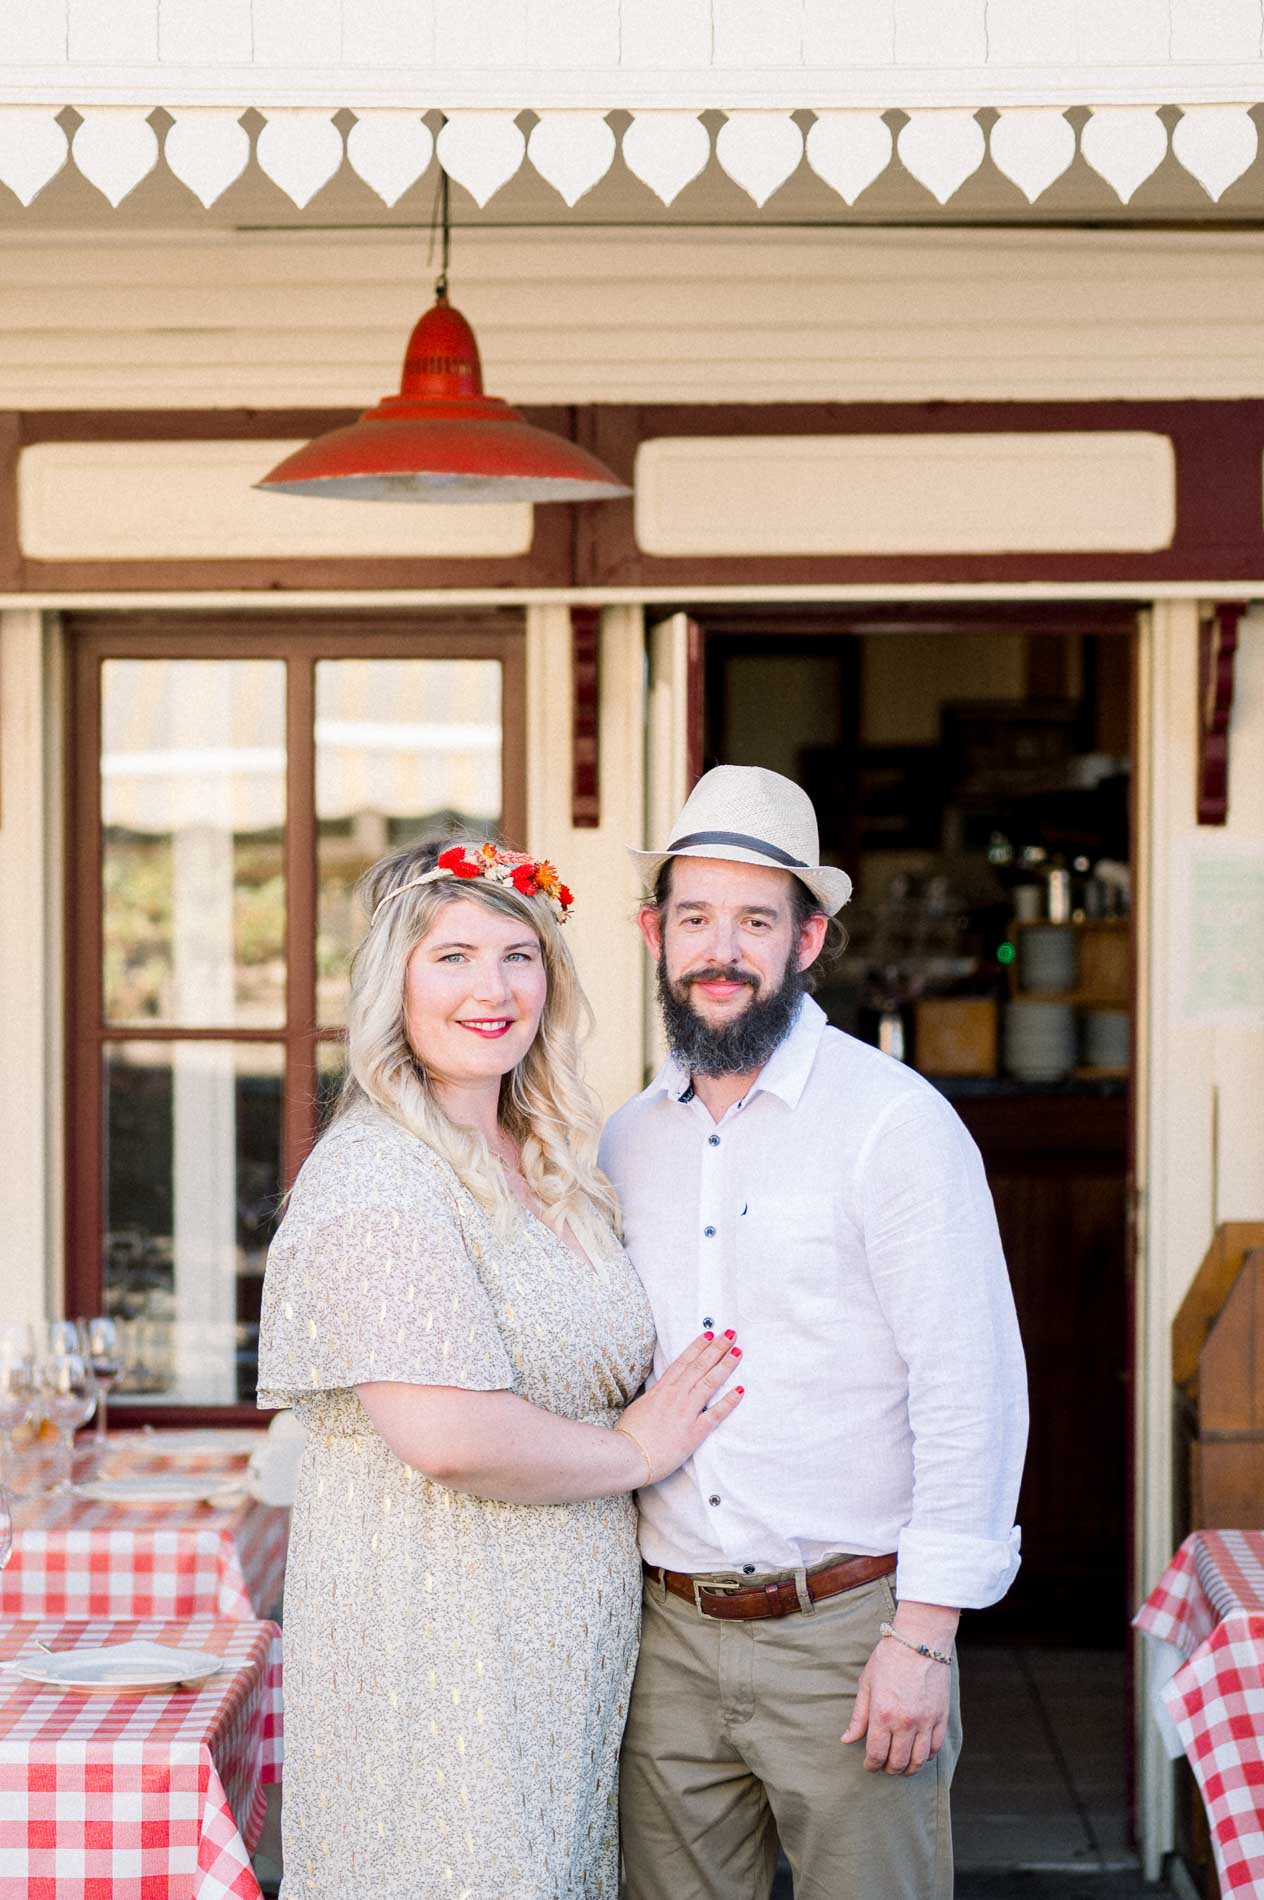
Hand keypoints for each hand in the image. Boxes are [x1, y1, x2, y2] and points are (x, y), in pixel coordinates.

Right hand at [618, 1331, 743, 1482]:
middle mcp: (675, 1396)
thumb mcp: (639, 1408)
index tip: (709, 1334)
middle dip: (716, 1348)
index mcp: (660, 1390)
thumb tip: (658, 1395)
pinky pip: (716, 1414)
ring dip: (725, 1365)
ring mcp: (685, 1412)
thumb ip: (653, 1399)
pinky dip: (729, 1401)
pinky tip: (740, 1390)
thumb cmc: (628, 1436)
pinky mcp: (694, 1432)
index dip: (697, 1346)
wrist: (627, 1456)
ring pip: (709, 1382)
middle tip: (731, 1334)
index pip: (683, 1362)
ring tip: (738, 1351)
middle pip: (700, 1366)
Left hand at [841, 1618, 953, 1774]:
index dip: (871, 1765)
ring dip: (908, 1769)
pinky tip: (919, 1753)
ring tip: (901, 1766)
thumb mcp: (867, 1683)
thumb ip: (858, 1716)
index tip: (869, 1766)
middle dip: (888, 1769)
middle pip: (897, 1762)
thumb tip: (847, 1739)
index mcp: (882, 1714)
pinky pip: (936, 1748)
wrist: (920, 1641)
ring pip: (918, 1760)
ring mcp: (925, 1721)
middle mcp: (904, 1722)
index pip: (876, 1754)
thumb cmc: (889, 1658)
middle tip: (884, 1767)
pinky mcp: (940, 1717)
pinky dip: (927, 1757)